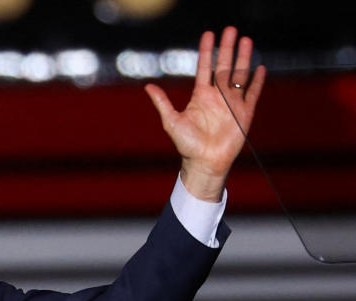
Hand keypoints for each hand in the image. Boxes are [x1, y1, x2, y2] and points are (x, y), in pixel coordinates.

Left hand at [144, 26, 265, 201]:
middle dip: (227, 48)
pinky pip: (252, 94)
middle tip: (231, 30)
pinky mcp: (244, 113)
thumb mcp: (171, 121)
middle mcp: (217, 96)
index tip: (209, 35)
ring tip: (246, 40)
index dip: (206, 51)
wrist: (204, 163)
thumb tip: (148, 86)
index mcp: (201, 95)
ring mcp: (232, 103)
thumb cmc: (186, 145)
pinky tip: (259, 68)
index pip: (205, 67)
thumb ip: (162, 103)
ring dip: (243, 58)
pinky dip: (257, 81)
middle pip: (224, 66)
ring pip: (240, 75)